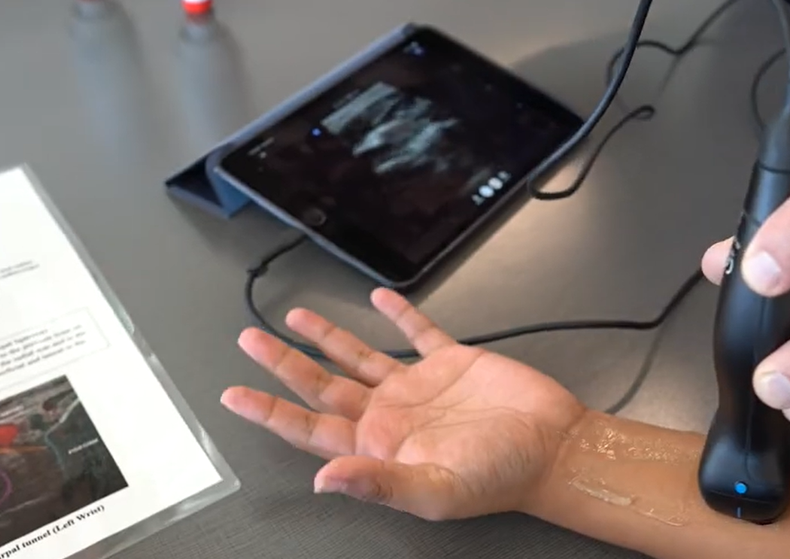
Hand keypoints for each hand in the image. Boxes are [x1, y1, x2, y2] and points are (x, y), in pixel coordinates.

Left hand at [221, 288, 587, 519]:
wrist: (555, 447)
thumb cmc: (502, 477)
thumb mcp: (435, 489)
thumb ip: (377, 482)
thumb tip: (324, 480)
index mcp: (379, 446)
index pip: (310, 427)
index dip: (270, 412)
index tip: (234, 396)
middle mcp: (391, 416)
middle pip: (323, 385)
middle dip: (284, 364)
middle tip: (250, 342)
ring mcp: (418, 387)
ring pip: (358, 357)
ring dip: (326, 337)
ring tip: (295, 317)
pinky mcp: (451, 363)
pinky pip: (417, 333)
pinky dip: (398, 314)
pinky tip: (378, 299)